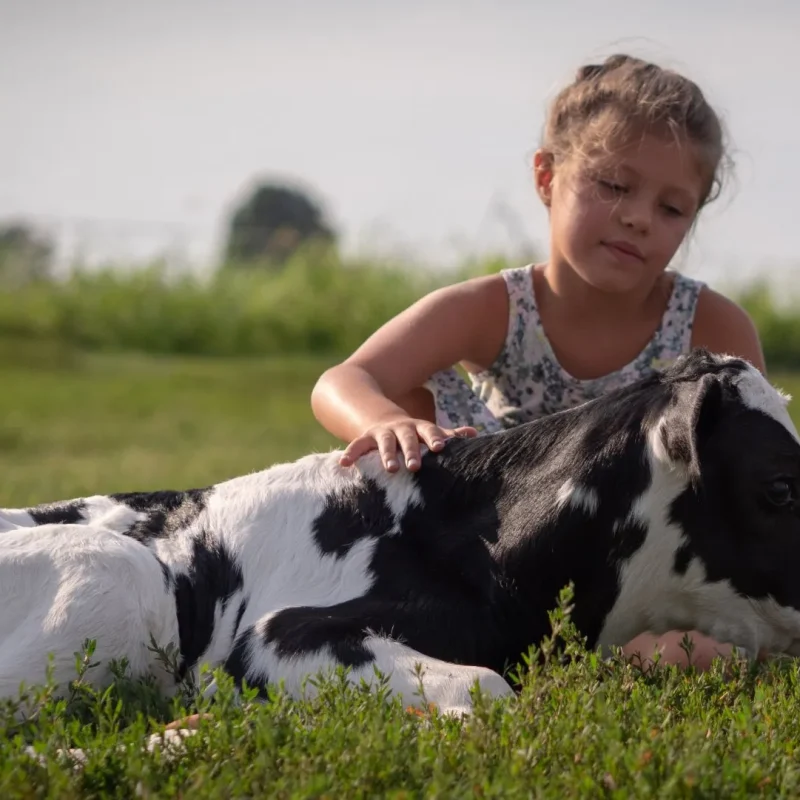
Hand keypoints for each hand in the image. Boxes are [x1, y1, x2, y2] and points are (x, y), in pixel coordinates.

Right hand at [339, 417, 477, 471]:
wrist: (379, 415)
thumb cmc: (411, 432)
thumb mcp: (428, 430)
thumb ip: (449, 433)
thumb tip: (475, 434)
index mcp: (418, 428)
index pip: (429, 431)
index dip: (435, 438)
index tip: (441, 447)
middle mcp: (401, 429)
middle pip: (407, 439)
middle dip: (412, 451)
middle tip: (416, 466)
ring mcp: (382, 433)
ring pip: (384, 443)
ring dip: (387, 455)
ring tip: (391, 469)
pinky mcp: (365, 438)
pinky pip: (356, 445)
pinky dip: (351, 453)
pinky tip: (344, 464)